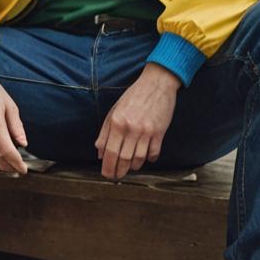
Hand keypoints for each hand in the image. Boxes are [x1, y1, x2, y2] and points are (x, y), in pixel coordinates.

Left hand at [95, 63, 180, 180]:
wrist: (157, 83)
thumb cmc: (134, 96)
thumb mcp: (114, 110)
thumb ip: (105, 132)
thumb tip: (100, 152)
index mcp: (117, 122)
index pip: (110, 152)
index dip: (107, 167)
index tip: (107, 174)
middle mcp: (131, 128)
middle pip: (123, 159)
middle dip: (119, 172)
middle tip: (117, 176)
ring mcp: (146, 131)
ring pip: (139, 160)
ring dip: (133, 166)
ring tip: (130, 166)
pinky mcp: (160, 132)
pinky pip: (154, 154)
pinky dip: (149, 159)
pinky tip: (146, 156)